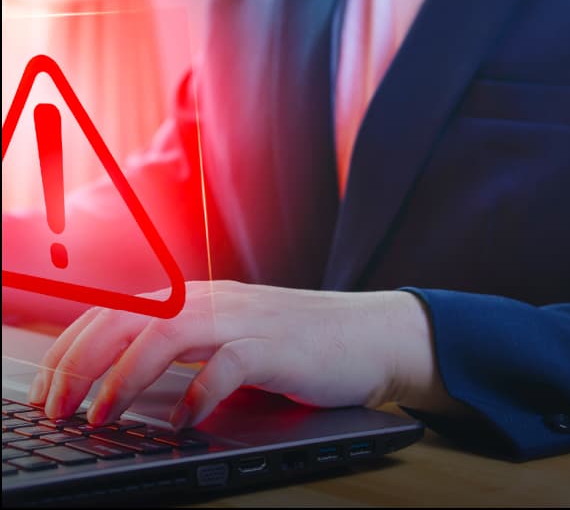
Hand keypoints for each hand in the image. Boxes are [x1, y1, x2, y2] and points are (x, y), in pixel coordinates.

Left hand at [28, 281, 453, 427]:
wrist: (371, 335)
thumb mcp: (232, 338)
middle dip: (78, 365)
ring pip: (165, 335)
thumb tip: (123, 383)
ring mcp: (247, 321)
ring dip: (122, 379)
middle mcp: (215, 302)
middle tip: (55, 410)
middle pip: (127, 318)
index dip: (70, 350)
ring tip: (99, 418)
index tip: (47, 392)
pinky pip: (226, 366)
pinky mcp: (277, 348)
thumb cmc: (302, 344)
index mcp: (198, 299)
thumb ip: (186, 350)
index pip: (115, 311)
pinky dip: (195, 394)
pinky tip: (181, 421)